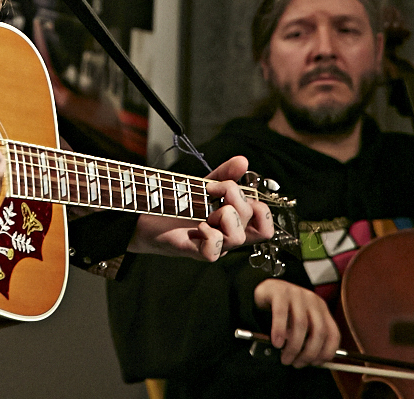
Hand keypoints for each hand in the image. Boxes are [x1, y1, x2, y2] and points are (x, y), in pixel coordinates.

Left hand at [126, 155, 274, 259]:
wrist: (147, 214)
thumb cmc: (179, 203)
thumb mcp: (205, 186)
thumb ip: (225, 175)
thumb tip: (243, 161)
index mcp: (235, 223)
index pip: (265, 224)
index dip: (260, 207)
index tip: (235, 190)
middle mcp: (228, 236)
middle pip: (254, 224)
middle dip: (236, 197)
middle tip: (212, 190)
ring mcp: (213, 246)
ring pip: (238, 238)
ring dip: (223, 215)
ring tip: (205, 212)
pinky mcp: (194, 251)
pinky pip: (213, 251)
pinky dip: (209, 235)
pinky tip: (198, 227)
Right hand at [253, 279, 340, 366]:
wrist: (264, 290)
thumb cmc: (284, 311)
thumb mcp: (300, 323)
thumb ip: (308, 338)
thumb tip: (311, 361)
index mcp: (321, 309)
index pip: (333, 333)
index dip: (326, 352)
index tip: (315, 363)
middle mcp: (312, 300)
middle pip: (318, 331)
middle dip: (308, 353)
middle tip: (297, 363)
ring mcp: (296, 294)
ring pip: (301, 325)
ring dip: (294, 347)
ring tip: (285, 357)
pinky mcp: (279, 292)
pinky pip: (280, 314)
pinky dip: (279, 331)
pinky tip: (276, 342)